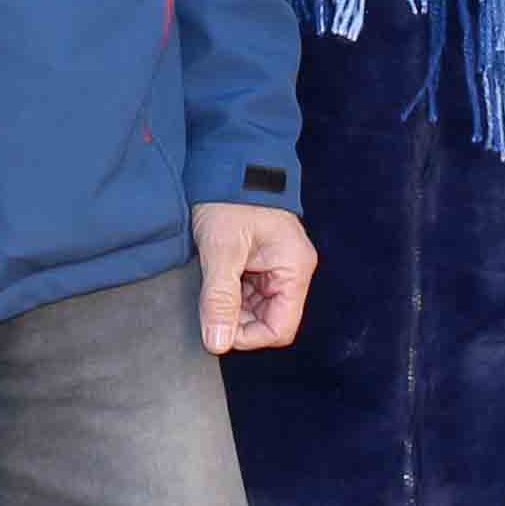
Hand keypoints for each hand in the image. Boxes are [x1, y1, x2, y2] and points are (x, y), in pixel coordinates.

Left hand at [192, 201, 314, 351]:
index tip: (218, 327)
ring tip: (212, 284)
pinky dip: (230, 292)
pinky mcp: (261, 261)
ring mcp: (277, 266)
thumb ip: (220, 298)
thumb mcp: (221, 250)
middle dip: (238, 321)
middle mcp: (291, 270)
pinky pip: (248, 292)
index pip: (280, 328)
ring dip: (232, 306)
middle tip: (210, 304)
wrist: (225, 162)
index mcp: (294, 268)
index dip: (249, 337)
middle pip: (269, 320)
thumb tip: (217, 343)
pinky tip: (216, 276)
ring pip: (256, 308)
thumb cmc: (230, 200)